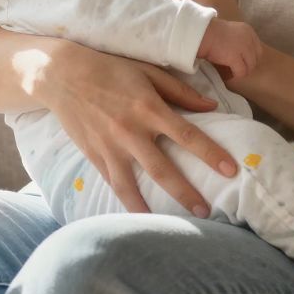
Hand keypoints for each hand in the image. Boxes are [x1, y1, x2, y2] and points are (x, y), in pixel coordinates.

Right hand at [33, 42, 237, 216]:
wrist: (63, 74)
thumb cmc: (111, 68)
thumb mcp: (148, 71)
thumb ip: (180, 91)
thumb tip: (211, 107)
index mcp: (149, 108)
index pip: (187, 136)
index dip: (210, 154)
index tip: (230, 170)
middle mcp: (130, 131)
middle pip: (163, 169)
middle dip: (186, 193)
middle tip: (206, 212)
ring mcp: (110, 147)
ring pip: (134, 185)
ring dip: (153, 207)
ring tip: (172, 225)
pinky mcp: (94, 156)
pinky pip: (113, 184)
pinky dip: (126, 202)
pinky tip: (139, 216)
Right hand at [198, 19, 260, 81]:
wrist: (200, 33)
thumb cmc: (209, 31)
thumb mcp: (228, 31)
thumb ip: (237, 39)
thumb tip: (239, 53)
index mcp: (248, 30)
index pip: (257, 49)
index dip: (250, 58)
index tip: (241, 62)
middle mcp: (249, 38)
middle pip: (255, 59)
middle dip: (247, 66)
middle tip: (236, 69)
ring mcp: (244, 48)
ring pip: (249, 67)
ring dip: (240, 72)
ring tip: (230, 73)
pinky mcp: (235, 58)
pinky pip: (240, 72)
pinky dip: (234, 76)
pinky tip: (226, 75)